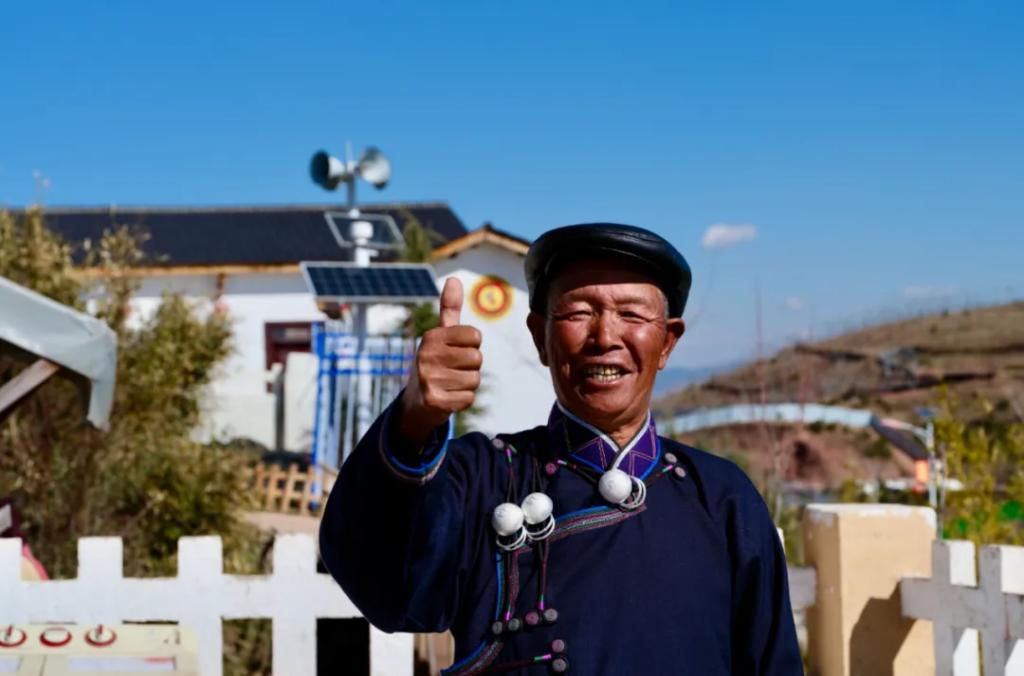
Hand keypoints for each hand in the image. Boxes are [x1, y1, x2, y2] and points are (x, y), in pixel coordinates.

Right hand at [398, 277, 482, 446]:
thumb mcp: (440, 335)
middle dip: (470, 367)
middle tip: (451, 370)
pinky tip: (447, 397)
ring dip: (466, 384)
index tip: (455, 352)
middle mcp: (427, 355)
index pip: (475, 336)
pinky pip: (468, 398)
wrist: (415, 402)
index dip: (471, 346)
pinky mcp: (434, 401)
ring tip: (449, 384)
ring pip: (474, 380)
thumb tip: (454, 279)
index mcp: (431, 336)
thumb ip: (449, 308)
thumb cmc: (434, 363)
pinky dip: (462, 400)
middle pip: (477, 359)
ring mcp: (429, 379)